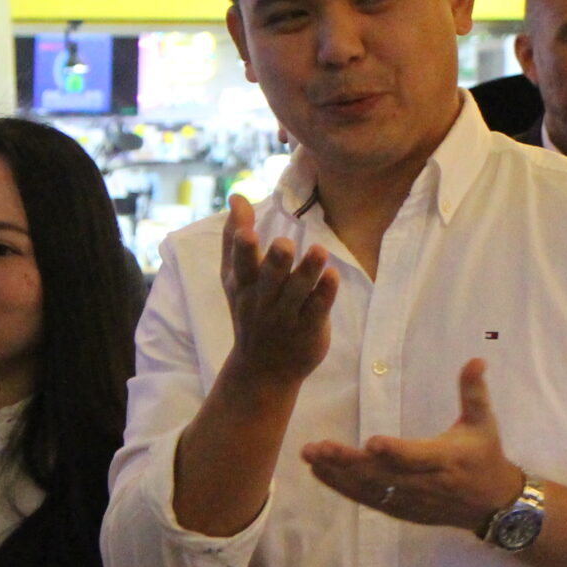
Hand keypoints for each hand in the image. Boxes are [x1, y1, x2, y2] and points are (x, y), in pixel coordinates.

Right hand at [220, 193, 337, 388]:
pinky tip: (333, 275)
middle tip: (284, 244)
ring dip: (307, 271)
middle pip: (270, 279)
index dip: (242, 248)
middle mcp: (263, 301)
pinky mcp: (309, 329)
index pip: (240, 265)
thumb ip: (234, 237)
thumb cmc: (249, 312)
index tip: (248, 232)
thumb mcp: (234, 279)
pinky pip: (318, 309)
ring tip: (318, 251)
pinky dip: (325, 293)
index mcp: (243, 286)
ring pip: (298, 292)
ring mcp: (286, 317)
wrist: (263, 370)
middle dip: (276, 262)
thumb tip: (237, 196)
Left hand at [300, 359, 520, 530]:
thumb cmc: (485, 456)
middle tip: (318, 448)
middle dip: (348, 462)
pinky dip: (343, 488)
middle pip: (382, 475)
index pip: (416, 457)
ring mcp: (411, 500)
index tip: (370, 442)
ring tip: (310, 456)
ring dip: (338, 474)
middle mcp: (425, 483)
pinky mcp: (401, 509)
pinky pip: (368, 500)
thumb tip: (476, 359)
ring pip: (370, 489)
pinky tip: (320, 473)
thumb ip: (473, 392)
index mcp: (445, 460)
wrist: (492, 505)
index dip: (395, 452)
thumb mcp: (483, 423)